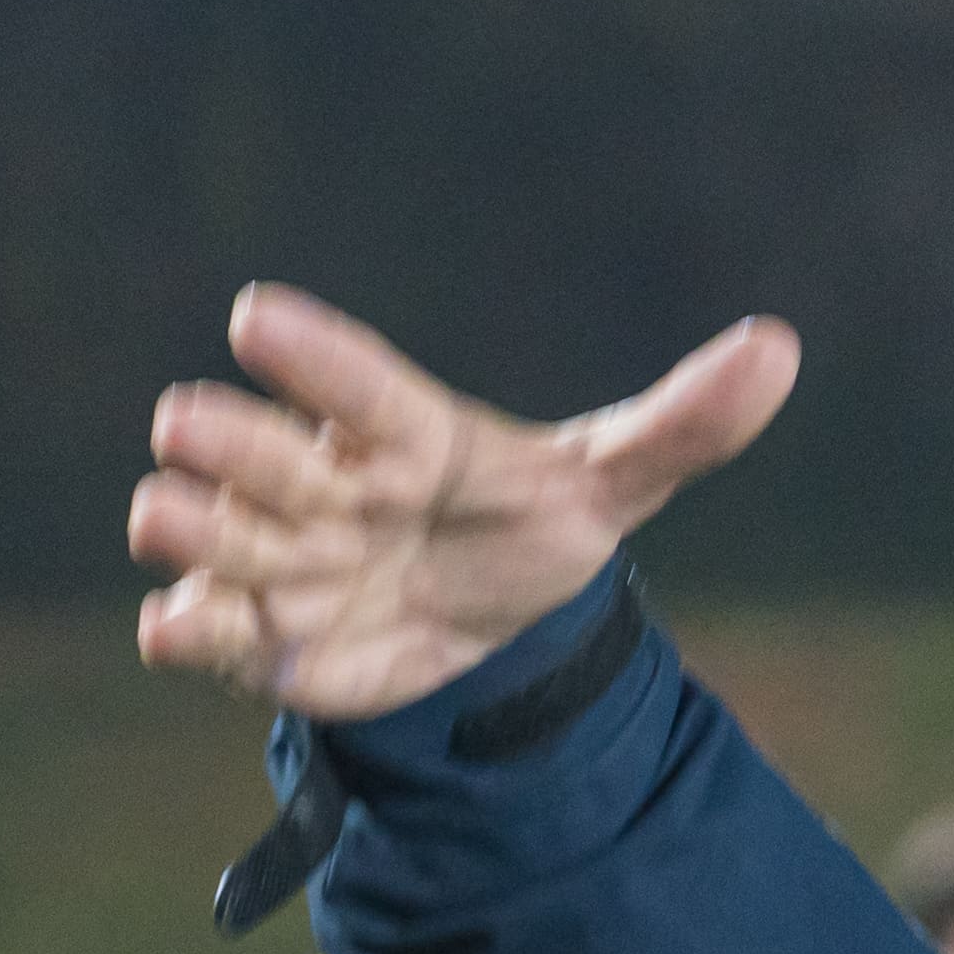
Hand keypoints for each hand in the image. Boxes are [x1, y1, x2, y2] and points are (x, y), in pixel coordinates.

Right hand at [129, 287, 796, 722]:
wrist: (486, 625)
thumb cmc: (526, 522)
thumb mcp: (612, 480)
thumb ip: (686, 422)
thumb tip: (781, 349)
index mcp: (402, 432)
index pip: (356, 384)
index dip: (312, 357)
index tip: (256, 318)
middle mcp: (322, 480)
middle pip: (253, 451)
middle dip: (223, 442)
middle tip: (189, 427)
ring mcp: (279, 554)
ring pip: (203, 529)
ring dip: (188, 528)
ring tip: (175, 524)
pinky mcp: (259, 636)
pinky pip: (196, 630)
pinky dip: (182, 632)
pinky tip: (173, 633)